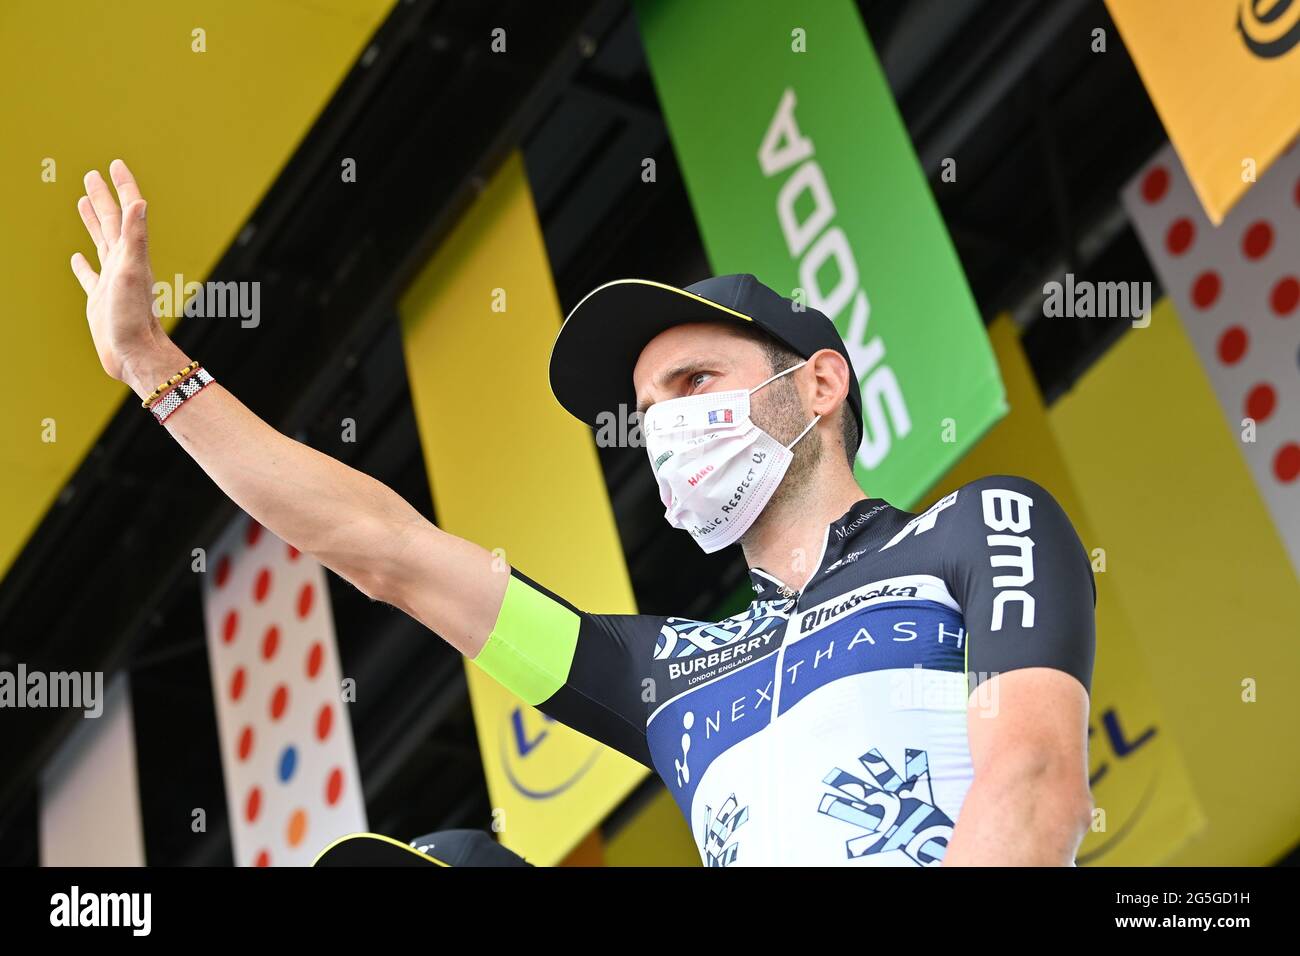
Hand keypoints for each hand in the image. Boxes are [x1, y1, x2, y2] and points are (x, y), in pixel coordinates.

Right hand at [71, 159, 168, 384]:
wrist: (135, 355)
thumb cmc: (134, 316)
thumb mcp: (132, 271)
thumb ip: (135, 236)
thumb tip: (139, 201)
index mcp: (130, 253)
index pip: (126, 212)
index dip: (122, 187)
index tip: (115, 164)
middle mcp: (122, 263)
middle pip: (109, 222)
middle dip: (102, 197)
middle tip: (92, 174)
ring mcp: (110, 280)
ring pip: (99, 243)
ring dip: (92, 222)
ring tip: (83, 202)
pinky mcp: (99, 299)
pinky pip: (88, 276)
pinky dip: (82, 265)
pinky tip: (77, 258)